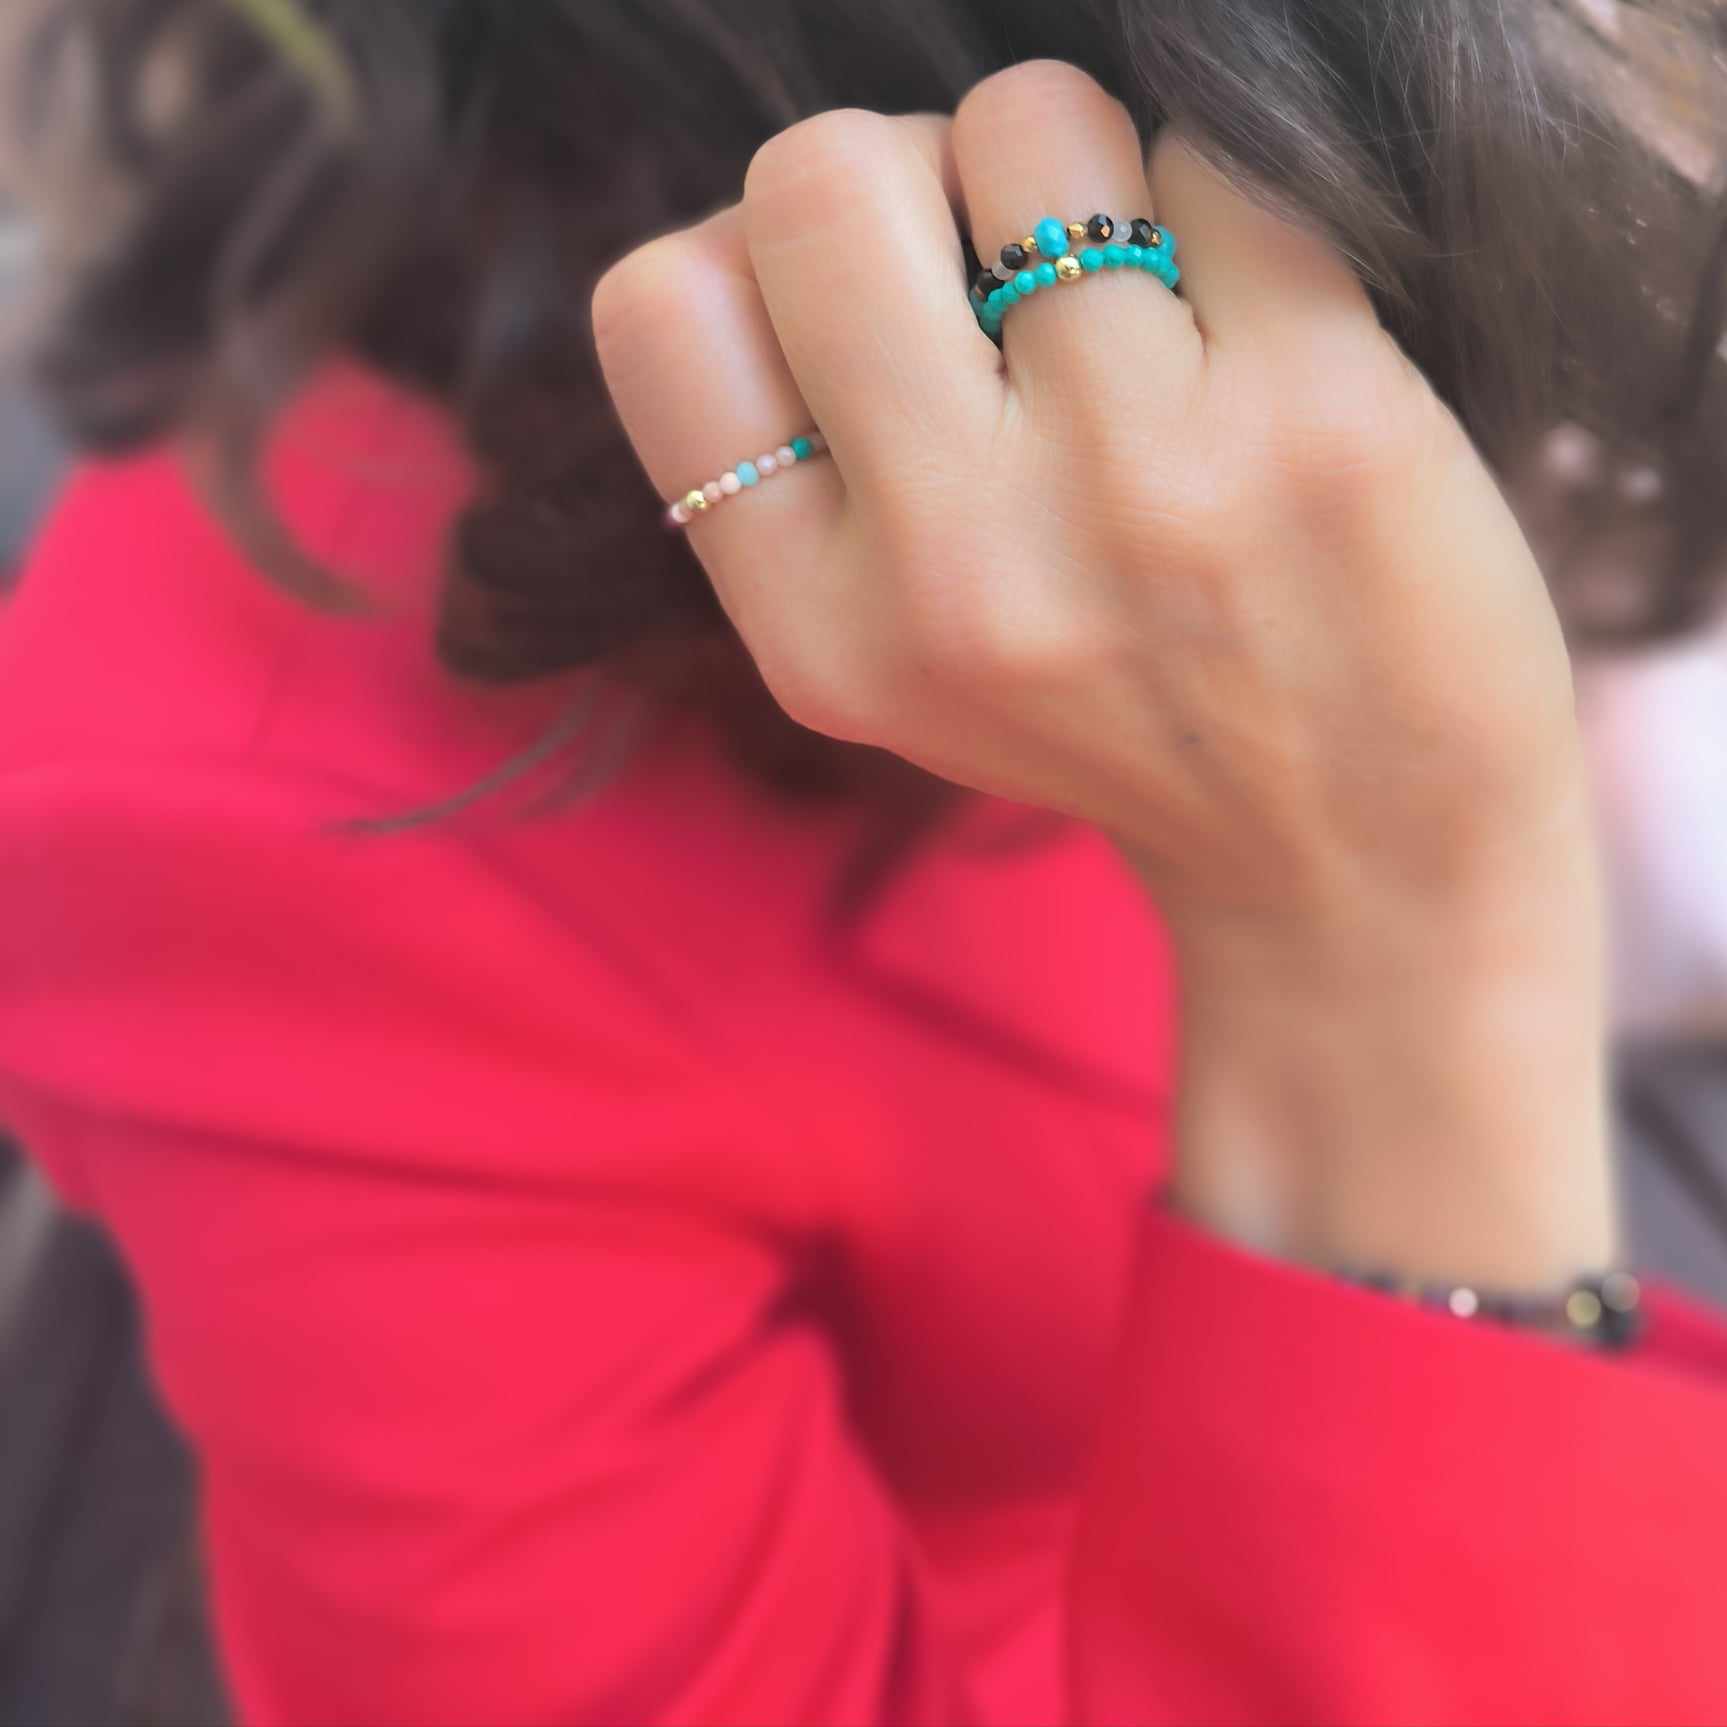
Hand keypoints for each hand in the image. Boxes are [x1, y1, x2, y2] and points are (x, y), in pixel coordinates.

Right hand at [595, 61, 1614, 1282]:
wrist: (1359, 854)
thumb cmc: (1120, 722)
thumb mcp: (896, 670)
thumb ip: (808, 477)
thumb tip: (806, 217)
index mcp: (821, 632)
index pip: (661, 312)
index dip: (754, 256)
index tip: (861, 309)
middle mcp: (954, 563)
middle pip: (821, 178)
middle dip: (909, 173)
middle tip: (999, 270)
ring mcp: (1135, 482)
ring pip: (1026, 123)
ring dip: (1077, 176)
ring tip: (1137, 305)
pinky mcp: (1316, 412)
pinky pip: (1210, 161)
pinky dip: (1219, 215)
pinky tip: (1248, 336)